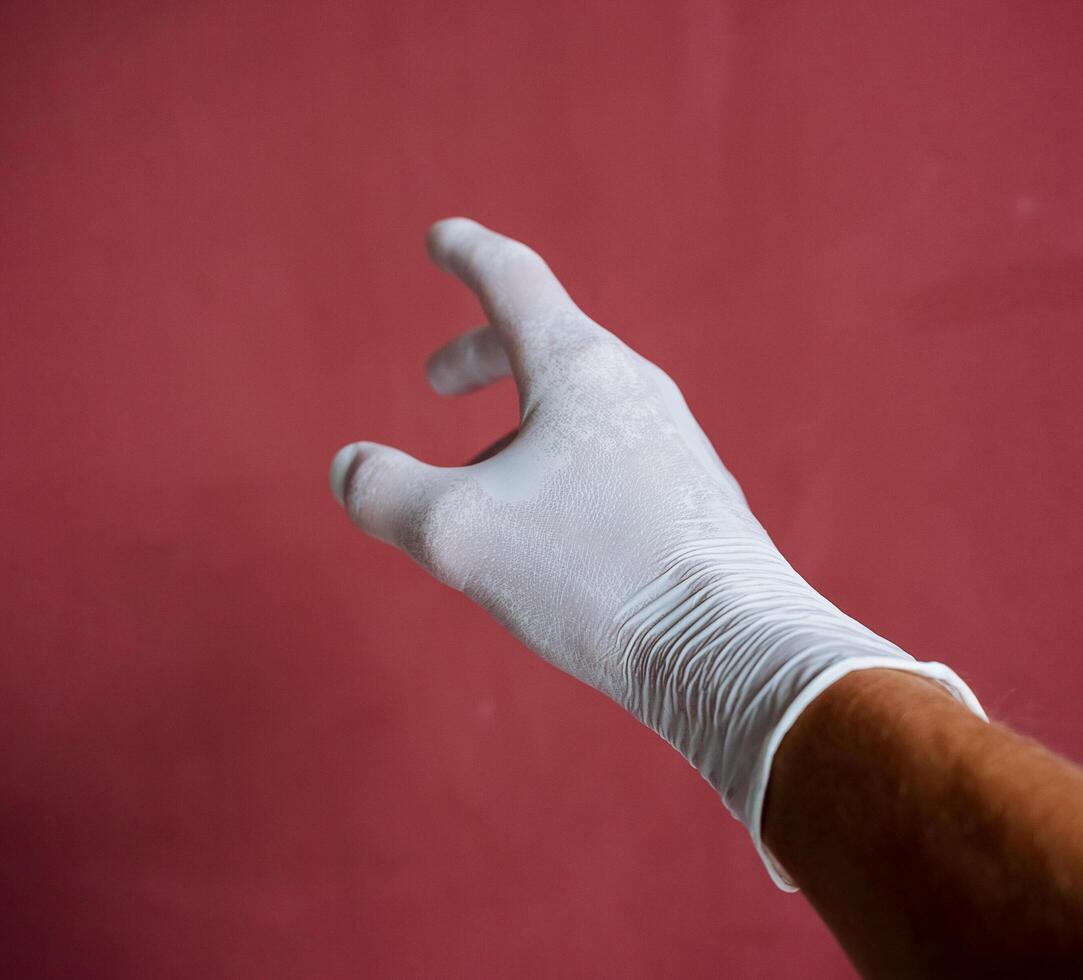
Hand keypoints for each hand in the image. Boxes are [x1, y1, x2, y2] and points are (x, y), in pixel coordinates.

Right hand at [331, 218, 980, 887]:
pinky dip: (561, 471)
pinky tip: (551, 538)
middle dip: (482, 355)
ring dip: (519, 429)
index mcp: (580, 368)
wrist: (732, 651)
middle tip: (436, 380)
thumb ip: (384, 492)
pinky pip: (612, 462)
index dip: (466, 254)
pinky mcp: (694, 503)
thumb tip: (350, 469)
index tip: (441, 238)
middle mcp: (635, 391)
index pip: (512, 280)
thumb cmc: (594, 574)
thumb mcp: (458, 531)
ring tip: (481, 493)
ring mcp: (674, 446)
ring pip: (580, 413)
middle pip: (546, 346)